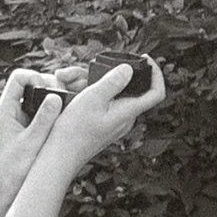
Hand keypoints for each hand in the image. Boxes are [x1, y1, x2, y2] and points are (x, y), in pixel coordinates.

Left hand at [0, 65, 77, 205]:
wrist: (8, 193)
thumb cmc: (13, 171)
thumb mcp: (31, 143)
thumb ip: (43, 120)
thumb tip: (55, 97)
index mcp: (5, 111)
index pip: (18, 78)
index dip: (35, 77)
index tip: (51, 88)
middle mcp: (13, 112)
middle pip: (32, 84)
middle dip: (50, 85)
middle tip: (66, 95)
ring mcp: (23, 121)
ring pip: (40, 98)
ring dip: (55, 98)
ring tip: (70, 105)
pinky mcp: (32, 130)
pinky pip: (45, 113)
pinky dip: (56, 111)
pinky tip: (68, 118)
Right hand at [44, 55, 164, 171]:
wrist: (59, 156)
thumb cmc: (74, 131)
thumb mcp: (92, 99)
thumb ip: (112, 82)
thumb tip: (129, 69)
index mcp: (128, 112)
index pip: (156, 93)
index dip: (156, 74)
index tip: (145, 59)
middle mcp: (125, 117)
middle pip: (125, 86)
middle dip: (105, 73)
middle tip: (84, 68)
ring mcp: (114, 120)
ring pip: (108, 91)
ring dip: (89, 81)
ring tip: (66, 78)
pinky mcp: (103, 122)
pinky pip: (100, 100)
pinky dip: (86, 91)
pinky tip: (70, 89)